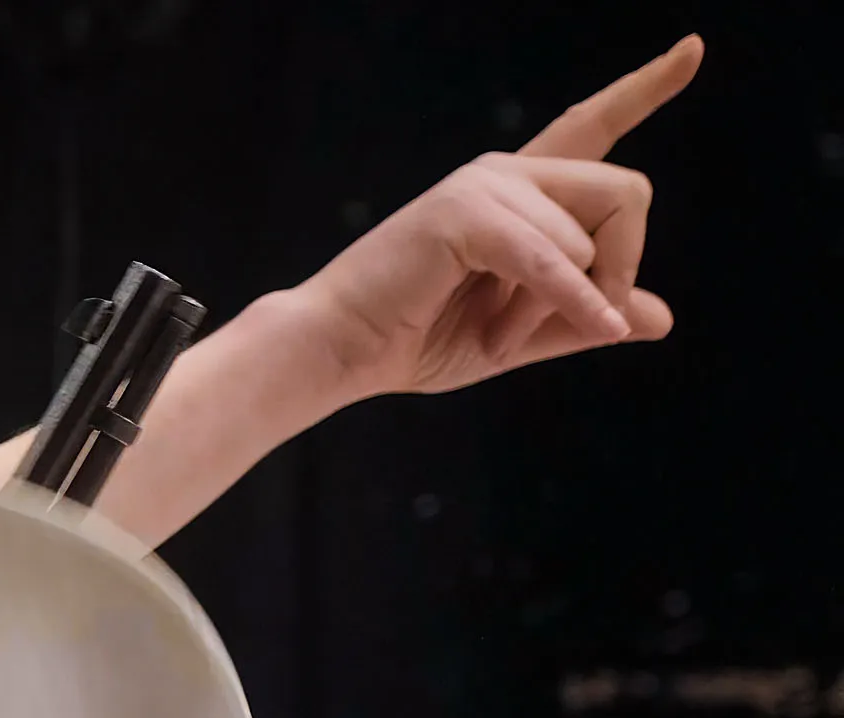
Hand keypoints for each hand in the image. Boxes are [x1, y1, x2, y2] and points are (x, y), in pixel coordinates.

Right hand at [288, 37, 698, 400]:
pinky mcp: (464, 212)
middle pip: (627, 190)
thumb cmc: (413, 338)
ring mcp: (483, 185)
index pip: (592, 125)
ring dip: (562, 302)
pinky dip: (568, 299)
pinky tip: (580, 327)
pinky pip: (552, 257)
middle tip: (589, 320)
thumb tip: (655, 319)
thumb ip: (582, 317)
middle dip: (624, 265)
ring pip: (591, 234)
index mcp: (518, 192)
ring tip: (496, 332)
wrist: (339, 353)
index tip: (694, 48)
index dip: (645, 88)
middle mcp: (505, 173)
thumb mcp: (517, 334)